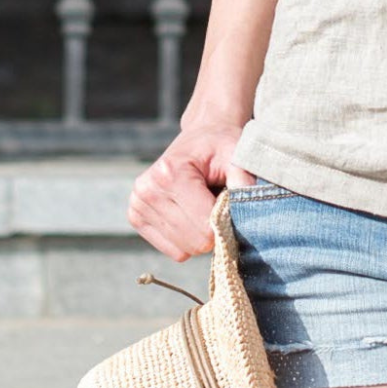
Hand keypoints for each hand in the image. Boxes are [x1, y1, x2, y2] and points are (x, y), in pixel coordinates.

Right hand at [127, 122, 257, 263]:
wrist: (201, 135)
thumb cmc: (221, 146)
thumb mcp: (237, 156)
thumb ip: (244, 184)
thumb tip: (250, 216)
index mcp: (170, 173)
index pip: (205, 227)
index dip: (227, 222)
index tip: (232, 205)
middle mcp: (148, 190)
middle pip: (195, 242)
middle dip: (214, 230)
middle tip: (219, 204)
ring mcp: (137, 205)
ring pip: (183, 251)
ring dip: (201, 235)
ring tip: (203, 205)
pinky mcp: (136, 218)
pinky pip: (173, 251)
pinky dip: (187, 239)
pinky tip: (190, 214)